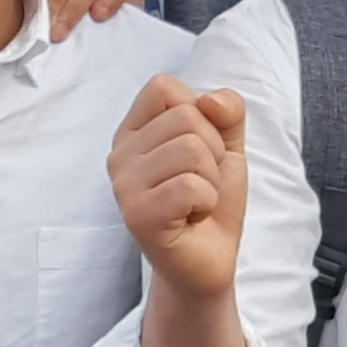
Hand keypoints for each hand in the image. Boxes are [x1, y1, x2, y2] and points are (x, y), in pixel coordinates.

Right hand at [110, 74, 250, 297]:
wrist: (210, 260)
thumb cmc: (211, 202)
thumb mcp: (227, 146)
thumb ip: (227, 112)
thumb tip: (211, 100)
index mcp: (133, 131)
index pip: (163, 86)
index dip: (199, 113)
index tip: (198, 149)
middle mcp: (120, 155)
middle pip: (186, 117)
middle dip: (213, 153)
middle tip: (200, 184)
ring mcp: (124, 185)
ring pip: (191, 149)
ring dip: (211, 179)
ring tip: (195, 201)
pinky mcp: (137, 215)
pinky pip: (191, 186)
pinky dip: (206, 202)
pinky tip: (191, 218)